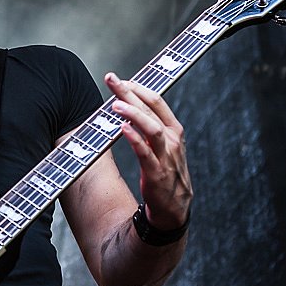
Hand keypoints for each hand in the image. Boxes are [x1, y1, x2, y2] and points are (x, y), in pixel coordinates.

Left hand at [105, 72, 191, 230]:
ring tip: (115, 104)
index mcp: (174, 129)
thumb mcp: (162, 145)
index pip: (156, 101)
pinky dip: (134, 139)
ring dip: (133, 113)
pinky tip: (122, 129)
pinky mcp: (156, 173)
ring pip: (151, 128)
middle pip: (150, 109)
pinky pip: (145, 153)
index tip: (121, 79)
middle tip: (111, 79)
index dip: (138, 87)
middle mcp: (172, 139)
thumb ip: (149, 126)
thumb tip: (128, 106)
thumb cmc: (165, 172)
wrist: (173, 207)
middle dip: (129, 92)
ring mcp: (166, 156)